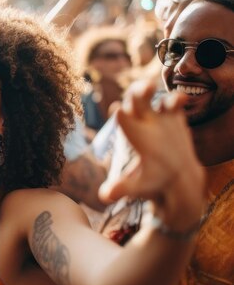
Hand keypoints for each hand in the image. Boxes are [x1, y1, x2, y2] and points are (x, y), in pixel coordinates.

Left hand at [99, 81, 204, 228]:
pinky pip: (172, 103)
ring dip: (152, 91)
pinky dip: (176, 99)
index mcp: (132, 135)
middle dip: (136, 93)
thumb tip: (103, 197)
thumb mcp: (139, 186)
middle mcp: (141, 123)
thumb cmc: (154, 181)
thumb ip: (123, 188)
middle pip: (134, 101)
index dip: (121, 114)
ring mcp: (157, 118)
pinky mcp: (173, 118)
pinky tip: (182, 100)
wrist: (175, 176)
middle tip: (143, 90)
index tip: (118, 111)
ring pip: (151, 99)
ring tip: (153, 88)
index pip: (123, 119)